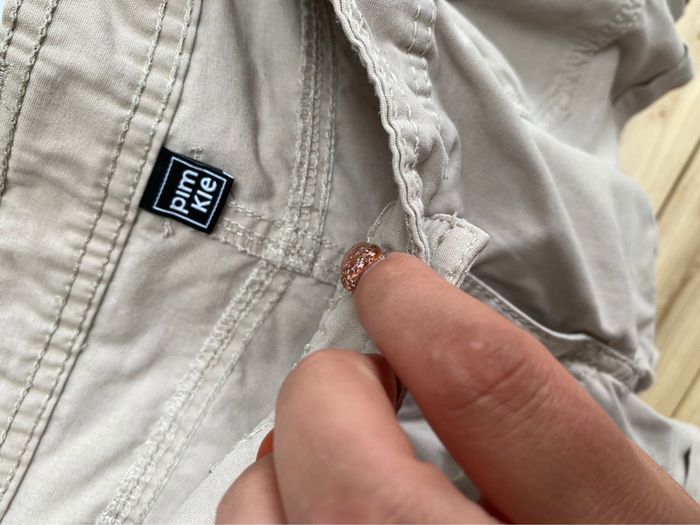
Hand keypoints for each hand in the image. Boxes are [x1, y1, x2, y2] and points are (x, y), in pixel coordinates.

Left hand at [217, 253, 699, 522]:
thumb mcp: (623, 516)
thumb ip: (539, 434)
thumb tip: (432, 345)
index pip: (486, 384)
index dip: (421, 307)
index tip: (387, 280)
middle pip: (338, 445)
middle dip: (334, 386)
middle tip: (367, 387)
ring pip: (255, 512)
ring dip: (286, 464)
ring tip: (339, 469)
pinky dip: (270, 524)